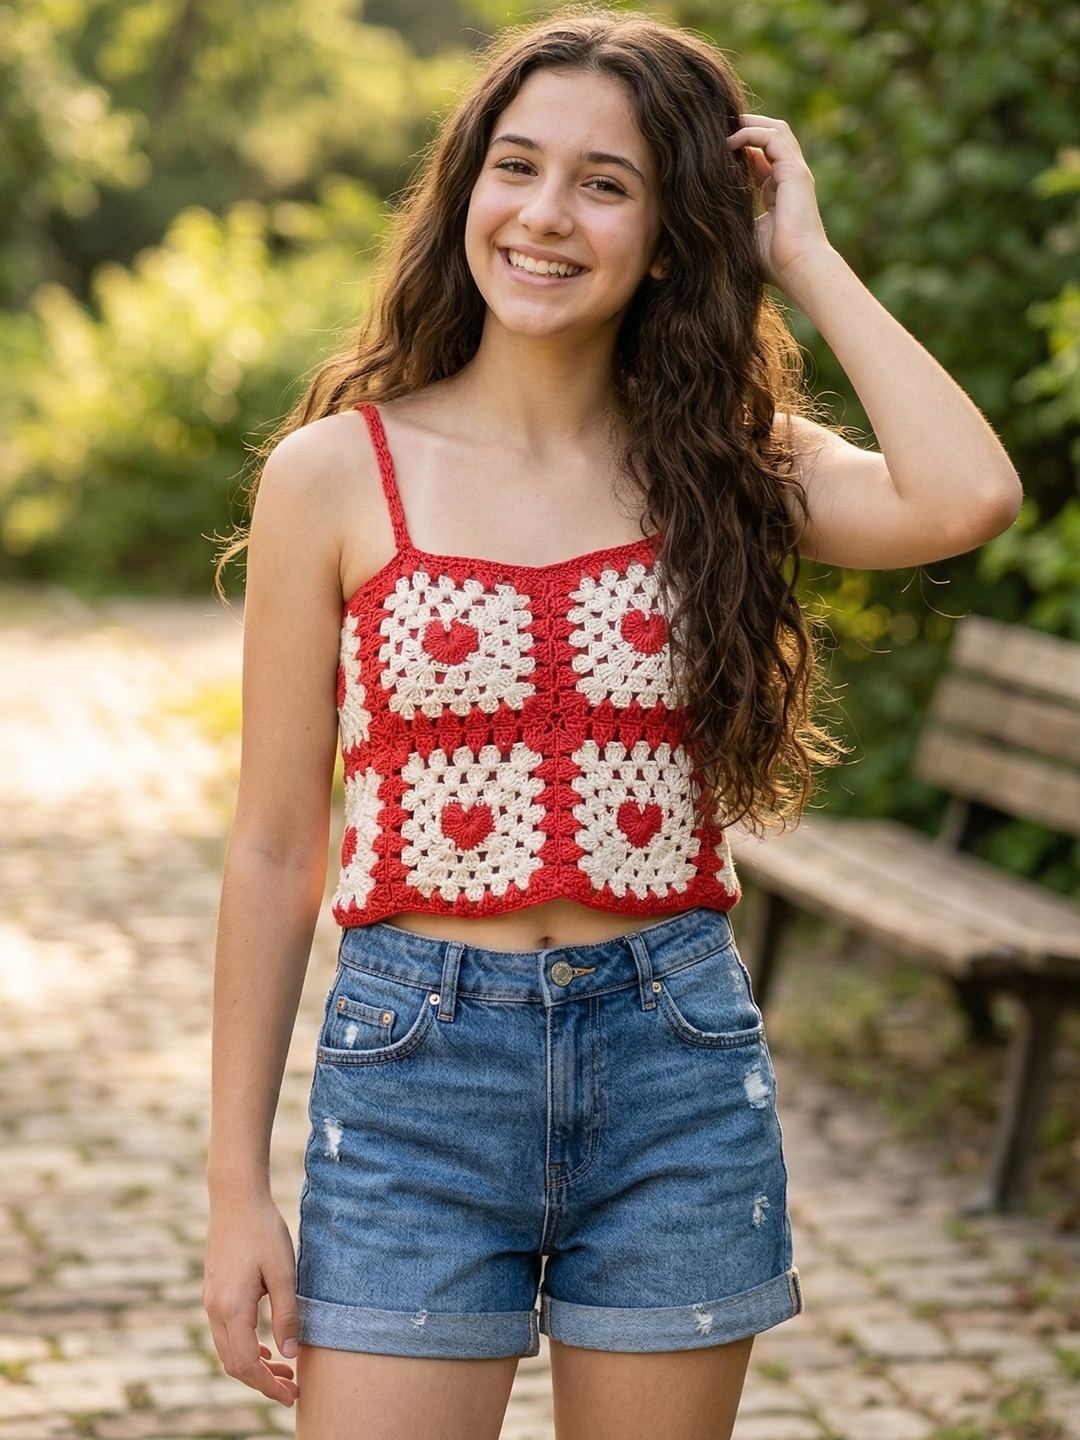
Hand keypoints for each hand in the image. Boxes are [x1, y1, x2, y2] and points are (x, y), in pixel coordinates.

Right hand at [203, 1194, 300, 1406]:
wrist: (236, 1199)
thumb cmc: (264, 1231)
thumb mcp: (284, 1272)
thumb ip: (287, 1315)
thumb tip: (290, 1355)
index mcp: (232, 1308)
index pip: (247, 1364)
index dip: (268, 1386)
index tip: (292, 1396)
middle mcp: (214, 1309)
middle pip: (234, 1364)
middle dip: (262, 1382)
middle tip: (292, 1389)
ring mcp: (211, 1301)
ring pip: (228, 1350)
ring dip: (254, 1366)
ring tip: (284, 1370)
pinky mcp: (214, 1292)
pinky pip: (225, 1333)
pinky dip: (245, 1347)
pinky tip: (266, 1346)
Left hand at [726, 114, 832, 291]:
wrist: (799, 269)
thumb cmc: (774, 263)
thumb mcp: (747, 233)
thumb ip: (734, 217)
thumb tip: (706, 218)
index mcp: (780, 191)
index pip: (762, 157)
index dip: (741, 147)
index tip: (715, 148)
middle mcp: (790, 177)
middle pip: (771, 136)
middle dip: (746, 126)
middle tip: (718, 127)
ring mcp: (795, 172)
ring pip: (775, 130)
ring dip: (748, 123)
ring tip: (723, 126)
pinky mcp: (795, 172)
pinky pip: (772, 138)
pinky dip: (751, 133)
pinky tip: (730, 141)